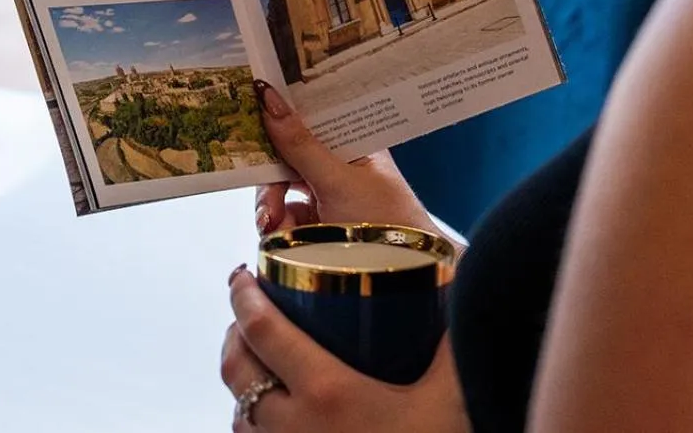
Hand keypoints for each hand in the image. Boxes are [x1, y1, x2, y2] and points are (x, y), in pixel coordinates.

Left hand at [221, 266, 470, 432]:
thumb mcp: (452, 393)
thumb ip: (452, 339)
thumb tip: (458, 285)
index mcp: (326, 393)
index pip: (263, 331)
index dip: (244, 297)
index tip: (242, 275)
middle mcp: (294, 428)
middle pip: (237, 370)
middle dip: (234, 333)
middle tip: (248, 311)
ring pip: (238, 415)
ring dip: (240, 381)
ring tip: (256, 359)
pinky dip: (252, 423)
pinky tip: (272, 415)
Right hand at [251, 80, 448, 243]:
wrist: (403, 277)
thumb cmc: (386, 222)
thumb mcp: (339, 182)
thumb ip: (300, 145)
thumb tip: (270, 100)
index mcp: (354, 142)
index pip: (311, 116)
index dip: (282, 113)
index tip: (252, 112)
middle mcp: (339, 164)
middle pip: (288, 154)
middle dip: (271, 177)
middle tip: (265, 196)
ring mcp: (326, 193)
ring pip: (281, 187)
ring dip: (271, 205)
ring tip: (272, 225)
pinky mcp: (316, 222)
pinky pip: (284, 214)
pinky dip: (277, 224)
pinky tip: (279, 234)